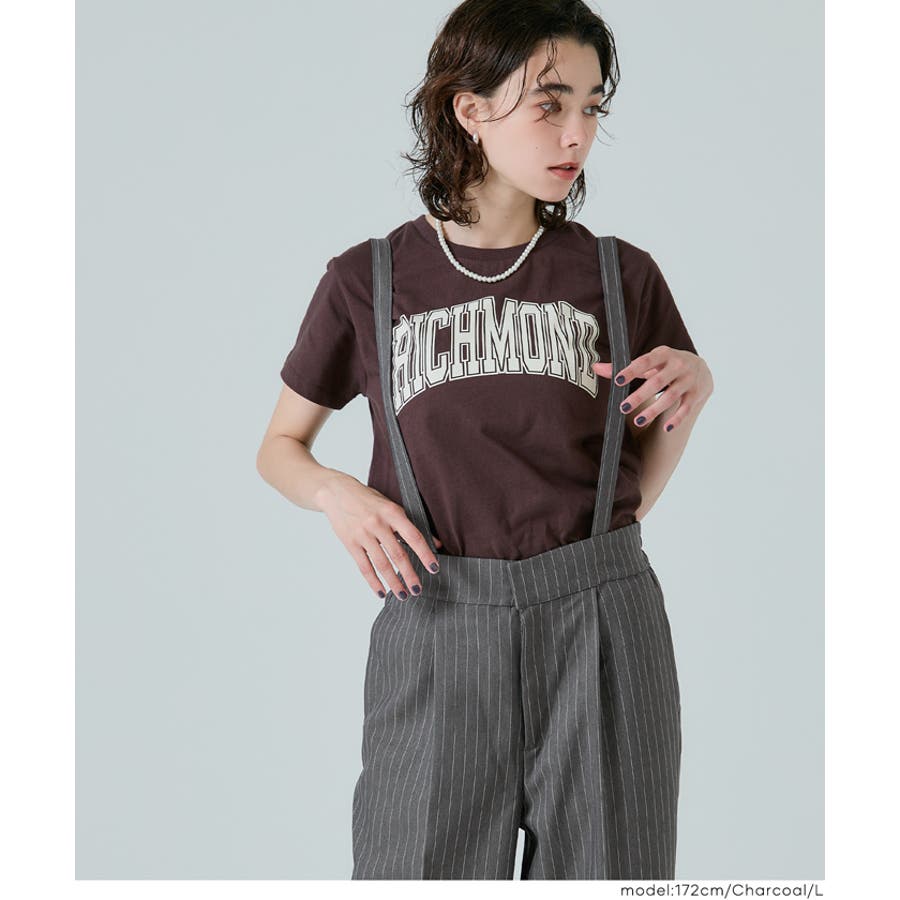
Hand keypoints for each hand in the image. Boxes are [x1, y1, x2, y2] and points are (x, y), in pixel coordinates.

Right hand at [316, 472, 442, 600]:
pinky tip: (381, 592)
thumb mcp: (391, 507)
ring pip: (381, 564)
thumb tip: (436, 543)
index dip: (425, 554)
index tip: (434, 568)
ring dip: (393, 582)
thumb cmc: (368, 500)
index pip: (413, 536)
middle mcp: (378, 524)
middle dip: (409, 574)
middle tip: (417, 589)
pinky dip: (373, 582)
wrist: (336, 492)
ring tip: (402, 595)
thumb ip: (410, 525)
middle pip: (397, 554)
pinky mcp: (350, 543)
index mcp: (392, 513)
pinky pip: (364, 567)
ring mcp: (363, 534)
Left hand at [592, 346, 712, 431]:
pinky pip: (686, 408)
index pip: (645, 361)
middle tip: (622, 408)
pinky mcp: (696, 394)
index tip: (617, 381)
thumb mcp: (649, 362)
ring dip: (654, 410)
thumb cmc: (666, 364)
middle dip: (640, 395)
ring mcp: (688, 380)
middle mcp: (678, 365)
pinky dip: (677, 419)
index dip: (631, 370)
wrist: (700, 366)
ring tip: (638, 421)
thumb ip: (623, 366)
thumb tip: (595, 367)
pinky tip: (666, 428)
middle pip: (657, 382)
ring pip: (671, 397)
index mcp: (663, 354)